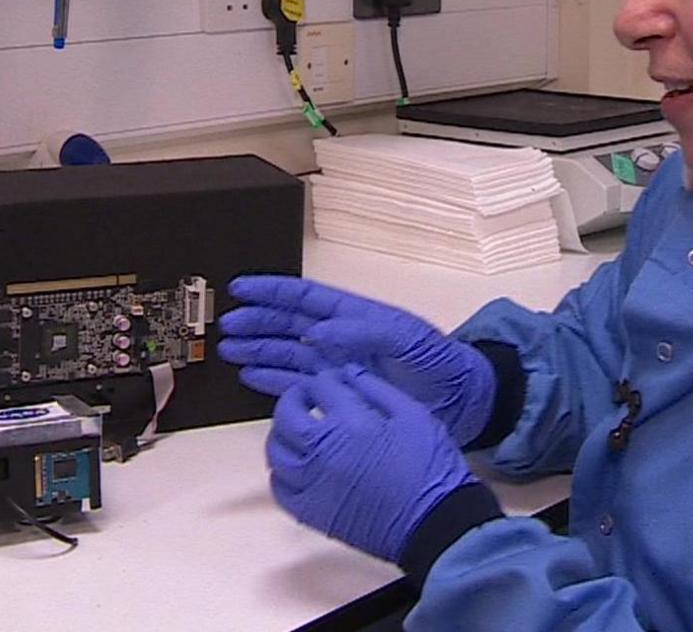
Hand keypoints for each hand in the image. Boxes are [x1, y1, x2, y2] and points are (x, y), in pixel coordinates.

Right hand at [219, 276, 496, 444]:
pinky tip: (252, 378)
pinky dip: (274, 382)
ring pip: (288, 354)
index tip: (241, 289)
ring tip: (230, 351)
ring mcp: (338, 367)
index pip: (305, 299)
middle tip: (227, 326)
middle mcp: (341, 339)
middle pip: (289, 326)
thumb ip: (363, 331)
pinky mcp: (340, 395)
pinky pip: (299, 385)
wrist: (464, 402)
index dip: (272, 292)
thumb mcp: (407, 339)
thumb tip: (316, 332)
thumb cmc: (441, 363)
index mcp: (356, 316)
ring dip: (259, 352)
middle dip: (257, 324)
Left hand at [267, 365, 478, 562]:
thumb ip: (378, 389)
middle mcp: (324, 451)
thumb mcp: (414, 415)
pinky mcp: (313, 513)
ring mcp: (314, 484)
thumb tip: (350, 373)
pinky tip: (294, 467)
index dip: (325, 379)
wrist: (436, 521)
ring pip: (277, 452)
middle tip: (304, 398)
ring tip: (295, 431)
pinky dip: (280, 474)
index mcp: (352, 423)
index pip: (321, 387)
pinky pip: (280, 489)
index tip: (331, 382)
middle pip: (287, 416)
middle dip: (293, 399)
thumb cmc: (431, 468)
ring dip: (281, 435)